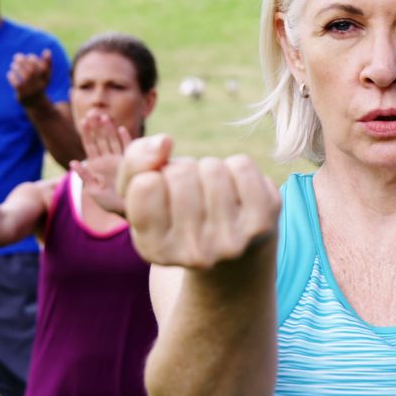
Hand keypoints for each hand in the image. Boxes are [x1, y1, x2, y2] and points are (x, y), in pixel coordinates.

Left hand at [7, 49, 53, 106]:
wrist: (35, 104)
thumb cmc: (39, 85)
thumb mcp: (45, 76)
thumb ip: (47, 63)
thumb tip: (48, 50)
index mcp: (46, 79)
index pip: (43, 68)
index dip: (36, 60)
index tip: (29, 55)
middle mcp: (40, 85)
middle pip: (32, 71)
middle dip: (24, 62)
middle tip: (17, 56)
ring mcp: (31, 90)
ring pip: (25, 77)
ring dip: (18, 68)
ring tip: (13, 64)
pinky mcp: (23, 95)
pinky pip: (17, 84)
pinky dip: (12, 77)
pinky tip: (10, 73)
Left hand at [70, 111, 130, 214]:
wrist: (128, 210)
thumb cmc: (109, 203)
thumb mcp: (92, 191)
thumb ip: (84, 176)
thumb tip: (73, 162)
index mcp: (96, 166)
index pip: (90, 145)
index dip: (87, 133)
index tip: (83, 120)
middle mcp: (107, 160)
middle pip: (101, 140)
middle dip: (97, 127)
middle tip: (93, 113)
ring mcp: (119, 161)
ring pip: (113, 141)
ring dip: (108, 130)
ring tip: (104, 117)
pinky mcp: (131, 164)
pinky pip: (128, 149)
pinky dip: (125, 139)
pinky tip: (122, 129)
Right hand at [117, 135, 280, 269]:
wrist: (233, 253)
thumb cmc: (176, 215)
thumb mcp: (141, 196)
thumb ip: (134, 163)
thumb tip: (164, 142)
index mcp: (153, 250)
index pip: (145, 184)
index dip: (154, 177)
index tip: (163, 197)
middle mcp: (193, 253)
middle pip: (180, 173)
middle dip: (182, 172)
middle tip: (191, 197)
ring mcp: (232, 240)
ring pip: (212, 167)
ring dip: (209, 170)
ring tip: (212, 195)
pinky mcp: (262, 222)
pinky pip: (241, 166)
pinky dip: (235, 168)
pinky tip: (235, 192)